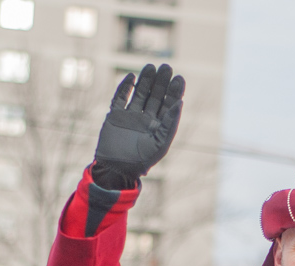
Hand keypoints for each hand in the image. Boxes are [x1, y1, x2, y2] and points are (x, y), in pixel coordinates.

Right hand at [92, 63, 183, 188]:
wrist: (116, 169)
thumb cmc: (141, 161)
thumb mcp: (160, 143)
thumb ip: (170, 123)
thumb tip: (179, 103)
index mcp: (159, 126)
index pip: (169, 104)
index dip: (174, 91)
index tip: (179, 78)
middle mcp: (146, 119)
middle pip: (155, 96)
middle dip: (161, 82)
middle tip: (166, 67)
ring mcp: (130, 116)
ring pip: (139, 93)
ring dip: (145, 80)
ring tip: (151, 67)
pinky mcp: (115, 115)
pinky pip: (120, 98)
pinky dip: (125, 87)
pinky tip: (131, 76)